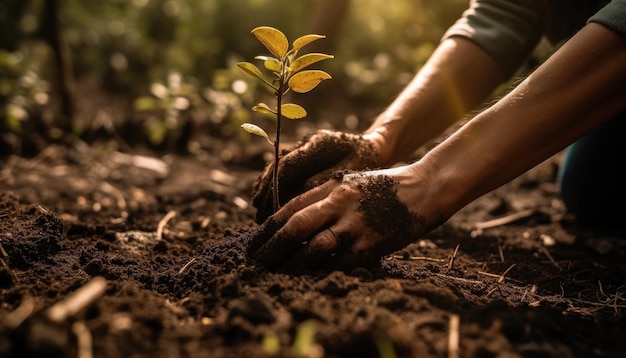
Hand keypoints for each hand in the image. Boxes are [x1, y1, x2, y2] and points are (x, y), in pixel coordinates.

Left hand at [248, 165, 444, 270]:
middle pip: (295, 226)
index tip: (254, 242)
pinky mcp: (372, 244)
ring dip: (292, 263)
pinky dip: (322, 272)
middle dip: (272, 247)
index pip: (290, 207)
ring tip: (277, 274)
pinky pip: (340, 263)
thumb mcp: (350, 183)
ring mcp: (356, 224)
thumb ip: (324, 197)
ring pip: (314, 247)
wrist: (423, 188)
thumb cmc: (385, 186)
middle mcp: (339, 203)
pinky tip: (310, 279)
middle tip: (256, 262)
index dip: (268, 227)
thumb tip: (295, 218)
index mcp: (331, 187)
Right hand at [251, 129, 380, 222]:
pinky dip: (272, 184)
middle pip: (277, 165)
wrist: (375, 146)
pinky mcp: (303, 156)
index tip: (266, 205)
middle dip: (265, 189)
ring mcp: (303, 147)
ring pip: (276, 166)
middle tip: (258, 212)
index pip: (288, 164)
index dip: (274, 185)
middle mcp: (307, 143)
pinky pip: (282, 169)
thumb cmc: (368, 160)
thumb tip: (304, 192)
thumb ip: (329, 179)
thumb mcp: (354, 170)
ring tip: (258, 209)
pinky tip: (266, 201)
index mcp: (319, 143)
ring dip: (265, 187)